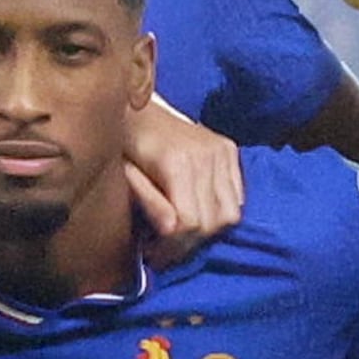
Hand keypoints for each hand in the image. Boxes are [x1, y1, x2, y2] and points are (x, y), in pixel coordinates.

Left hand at [126, 92, 248, 258]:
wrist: (136, 104)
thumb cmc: (121, 140)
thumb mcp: (124, 172)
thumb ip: (148, 201)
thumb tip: (170, 230)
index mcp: (177, 162)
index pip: (188, 222)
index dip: (170, 246)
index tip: (151, 254)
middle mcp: (206, 156)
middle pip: (210, 223)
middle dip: (186, 245)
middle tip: (163, 251)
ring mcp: (221, 151)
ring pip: (229, 214)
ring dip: (206, 233)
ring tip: (182, 234)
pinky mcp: (228, 149)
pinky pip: (236, 196)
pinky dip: (220, 212)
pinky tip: (198, 213)